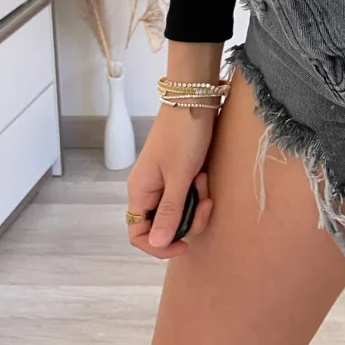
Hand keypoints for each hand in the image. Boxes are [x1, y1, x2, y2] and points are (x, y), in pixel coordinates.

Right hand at [126, 103, 215, 257]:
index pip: (138, 234)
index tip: (185, 244)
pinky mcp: (178, 171)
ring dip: (195, 203)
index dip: (159, 246)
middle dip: (187, 219)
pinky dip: (198, 190)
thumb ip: (168, 212)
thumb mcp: (179, 176)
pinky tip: (205, 175)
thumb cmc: (184, 135)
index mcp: (140, 191)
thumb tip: (157, 244)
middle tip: (205, 202)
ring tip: (205, 181)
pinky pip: (186, 194)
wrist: (194, 98)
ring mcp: (163, 180)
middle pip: (163, 224)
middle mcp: (148, 188)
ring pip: (178, 209)